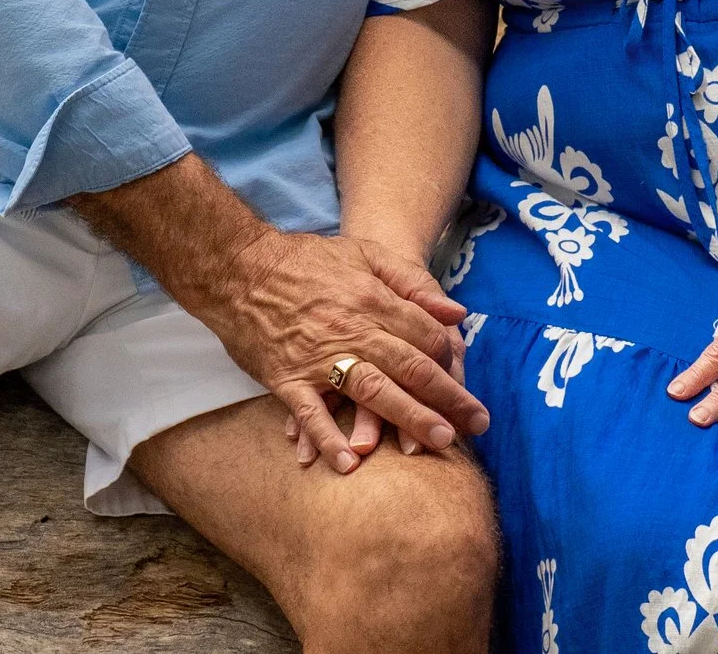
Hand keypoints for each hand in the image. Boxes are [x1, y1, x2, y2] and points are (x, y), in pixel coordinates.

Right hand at [214, 228, 487, 475]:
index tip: (466, 384)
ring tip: (437, 444)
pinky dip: (329, 439)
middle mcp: (353, 331)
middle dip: (449, 399)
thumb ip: (412, 281)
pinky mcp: (287, 378)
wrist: (240, 268)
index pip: (427, 337)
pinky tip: (350, 464)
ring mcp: (319, 358)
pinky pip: (312, 414)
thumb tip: (456, 311)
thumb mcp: (366, 253)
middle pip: (412, 368)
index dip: (452, 362)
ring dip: (408, 419)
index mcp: (374, 300)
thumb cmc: (307, 259)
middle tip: (477, 426)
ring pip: (374, 392)